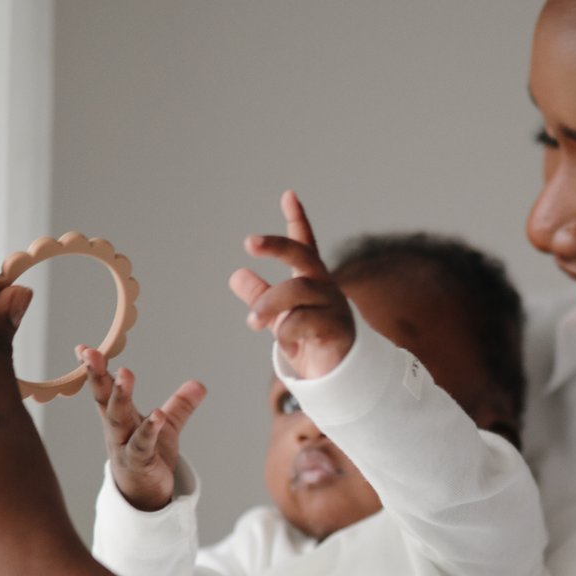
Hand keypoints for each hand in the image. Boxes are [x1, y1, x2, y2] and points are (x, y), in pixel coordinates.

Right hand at [79, 346, 205, 512]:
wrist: (146, 497)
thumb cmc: (149, 459)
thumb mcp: (167, 428)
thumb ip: (180, 406)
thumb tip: (199, 384)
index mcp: (119, 418)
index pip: (104, 390)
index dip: (95, 369)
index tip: (84, 348)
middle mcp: (116, 430)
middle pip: (105, 400)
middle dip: (97, 376)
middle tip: (92, 353)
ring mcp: (124, 446)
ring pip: (117, 419)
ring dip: (120, 396)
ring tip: (124, 373)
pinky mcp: (138, 463)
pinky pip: (142, 445)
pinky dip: (149, 430)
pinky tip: (157, 416)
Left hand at [230, 190, 354, 378]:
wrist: (339, 379)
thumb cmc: (311, 344)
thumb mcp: (280, 318)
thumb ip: (261, 297)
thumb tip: (236, 275)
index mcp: (312, 281)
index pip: (305, 246)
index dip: (298, 221)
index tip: (288, 195)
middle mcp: (325, 288)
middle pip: (302, 257)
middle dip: (277, 246)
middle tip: (249, 242)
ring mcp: (333, 307)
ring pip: (296, 292)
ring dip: (269, 305)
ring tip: (252, 322)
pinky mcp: (337, 329)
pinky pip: (303, 322)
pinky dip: (287, 333)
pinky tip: (286, 344)